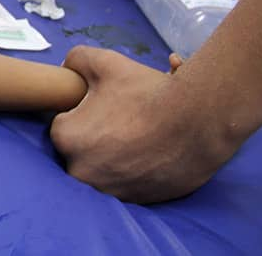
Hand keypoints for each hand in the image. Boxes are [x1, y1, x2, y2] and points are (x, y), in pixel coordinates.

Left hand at [50, 46, 229, 202]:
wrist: (200, 122)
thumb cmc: (148, 92)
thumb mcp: (106, 62)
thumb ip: (76, 60)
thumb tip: (66, 68)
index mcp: (67, 138)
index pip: (62, 125)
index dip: (82, 114)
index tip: (102, 108)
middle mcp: (80, 171)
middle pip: (79, 150)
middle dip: (95, 136)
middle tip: (122, 120)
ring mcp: (108, 190)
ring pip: (101, 169)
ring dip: (112, 156)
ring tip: (136, 136)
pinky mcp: (135, 201)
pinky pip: (124, 184)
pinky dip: (132, 172)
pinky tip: (147, 154)